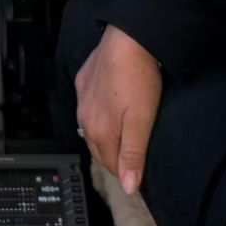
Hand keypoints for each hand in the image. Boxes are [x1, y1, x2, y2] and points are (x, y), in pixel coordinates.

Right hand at [74, 24, 162, 195]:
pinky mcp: (84, 80)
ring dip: (107, 135)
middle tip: (136, 158)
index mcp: (99, 131)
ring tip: (125, 134)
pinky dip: (100, 113)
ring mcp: (82, 98)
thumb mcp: (142, 121)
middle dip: (116, 157)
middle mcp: (85, 117)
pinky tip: (114, 107)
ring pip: (93, 128)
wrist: (129, 38)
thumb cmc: (138, 77)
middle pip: (100, 149)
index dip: (128, 173)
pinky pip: (89, 106)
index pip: (111, 166)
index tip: (142, 174)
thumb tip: (129, 187)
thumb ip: (134, 155)